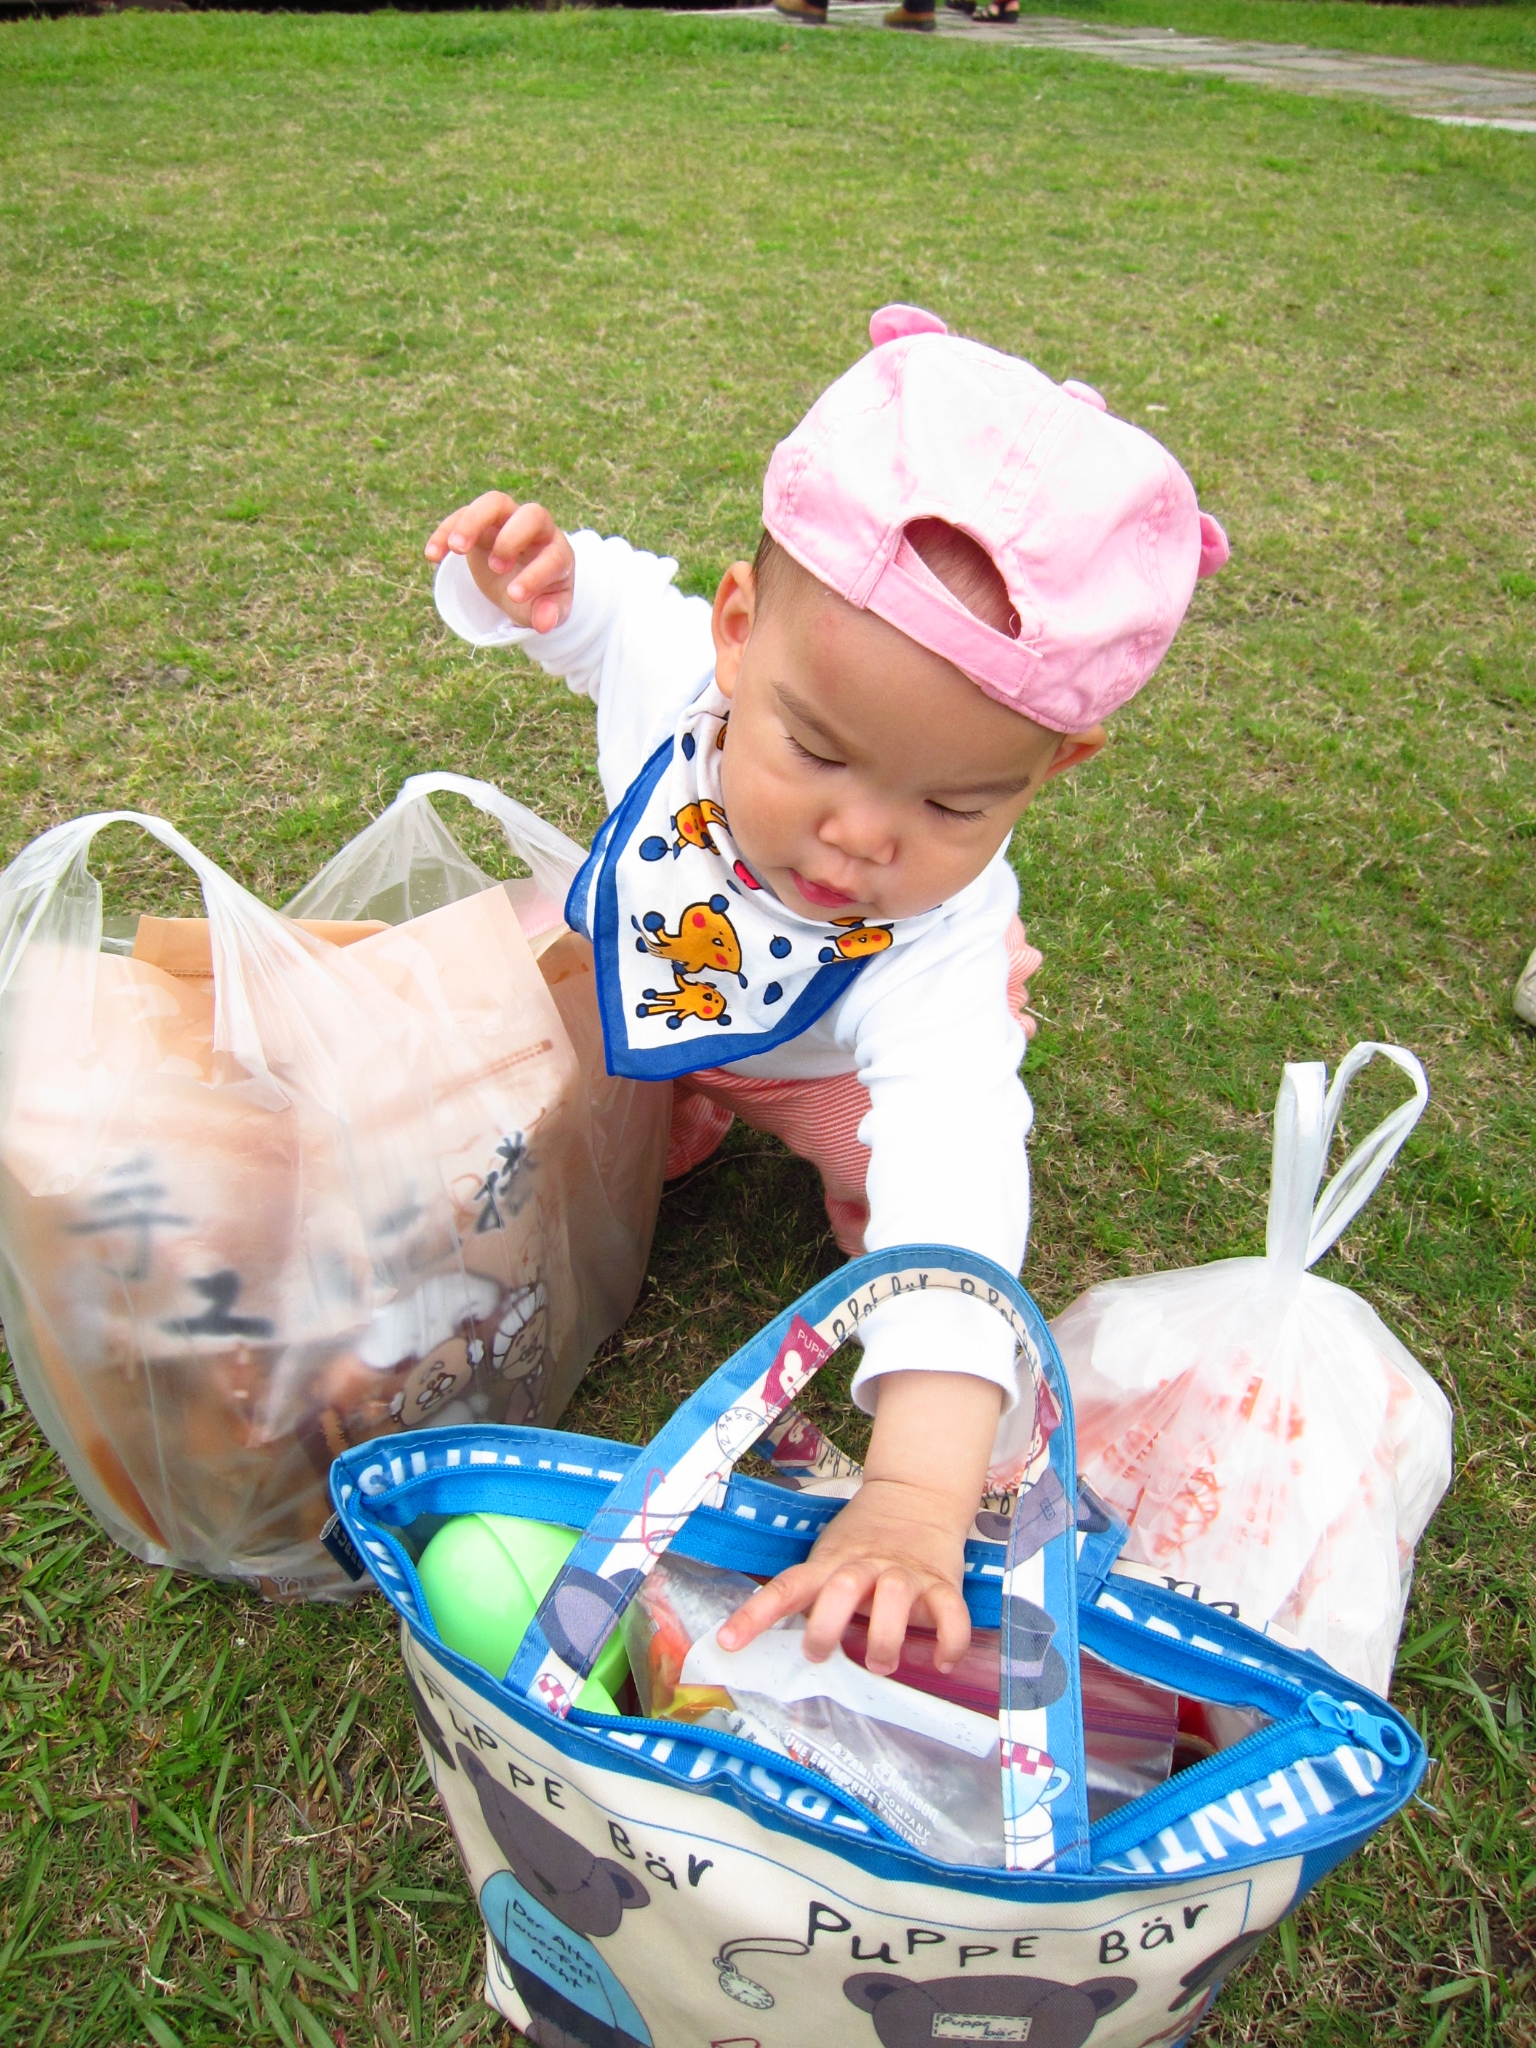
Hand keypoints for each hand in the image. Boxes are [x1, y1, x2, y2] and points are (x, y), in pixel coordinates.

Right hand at [424, 493, 574, 632]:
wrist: (522, 581)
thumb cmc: (539, 595)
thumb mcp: (548, 609)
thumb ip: (549, 615)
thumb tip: (543, 623)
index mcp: (558, 552)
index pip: (553, 555)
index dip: (535, 574)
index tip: (514, 595)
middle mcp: (537, 530)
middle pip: (531, 514)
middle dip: (511, 540)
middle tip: (496, 568)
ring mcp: (508, 521)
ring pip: (495, 503)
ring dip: (473, 522)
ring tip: (455, 549)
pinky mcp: (481, 522)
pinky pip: (462, 515)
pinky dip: (445, 531)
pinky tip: (432, 555)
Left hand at [716, 1369, 1002, 1676]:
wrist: (916, 1496)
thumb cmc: (864, 1541)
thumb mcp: (830, 1559)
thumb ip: (815, 1597)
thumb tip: (783, 1647)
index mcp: (830, 1565)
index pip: (786, 1588)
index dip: (755, 1615)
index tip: (727, 1643)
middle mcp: (864, 1568)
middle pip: (841, 1590)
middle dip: (826, 1627)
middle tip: (819, 1654)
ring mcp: (904, 1575)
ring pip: (894, 1598)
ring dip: (884, 1638)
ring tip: (880, 1662)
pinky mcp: (942, 1584)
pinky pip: (950, 1614)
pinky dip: (948, 1642)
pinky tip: (940, 1662)